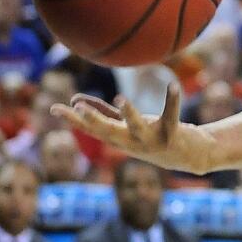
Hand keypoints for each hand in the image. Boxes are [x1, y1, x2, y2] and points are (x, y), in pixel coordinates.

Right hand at [52, 83, 214, 173]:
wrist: (187, 156)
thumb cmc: (151, 136)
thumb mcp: (124, 125)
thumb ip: (102, 113)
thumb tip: (75, 99)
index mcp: (118, 138)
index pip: (90, 130)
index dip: (72, 120)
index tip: (54, 108)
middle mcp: (131, 142)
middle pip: (108, 132)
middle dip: (92, 121)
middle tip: (76, 108)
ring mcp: (151, 140)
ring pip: (137, 127)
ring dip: (129, 113)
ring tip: (120, 98)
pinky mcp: (172, 134)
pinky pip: (171, 115)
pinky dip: (172, 100)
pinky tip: (173, 85)